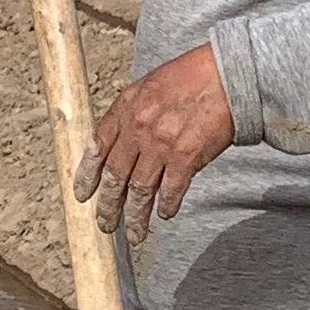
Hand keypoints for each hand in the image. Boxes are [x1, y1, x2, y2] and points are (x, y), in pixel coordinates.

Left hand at [77, 43, 233, 238]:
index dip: (87, 175)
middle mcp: (138, 128)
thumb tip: (120, 142)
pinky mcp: (187, 156)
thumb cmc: (191, 76)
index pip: (96, 147)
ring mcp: (161, 144)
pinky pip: (170, 190)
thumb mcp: (149, 86)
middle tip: (105, 225)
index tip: (83, 195)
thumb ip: (132, 113)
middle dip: (108, 206)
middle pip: (115, 176)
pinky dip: (166, 206)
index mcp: (126, 108)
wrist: (227, 74)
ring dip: (135, 216)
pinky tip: (164, 215)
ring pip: (139, 190)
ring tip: (134, 234)